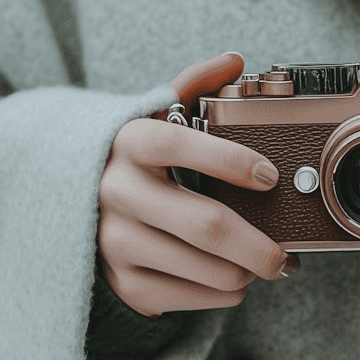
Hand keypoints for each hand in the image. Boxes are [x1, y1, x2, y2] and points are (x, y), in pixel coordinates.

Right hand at [97, 52, 298, 316]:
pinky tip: (233, 276)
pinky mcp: (126, 286)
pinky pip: (197, 298)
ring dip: (250, 271)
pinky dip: (228, 292)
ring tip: (267, 262)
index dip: (230, 161)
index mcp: (129, 143)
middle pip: (207, 226)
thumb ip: (192, 86)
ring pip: (209, 269)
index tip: (270, 175)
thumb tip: (233, 61)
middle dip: (261, 245)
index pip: (179, 145)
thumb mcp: (152, 118)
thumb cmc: (132, 162)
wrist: (71, 212)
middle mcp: (117, 193)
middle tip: (288, 252)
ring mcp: (117, 244)